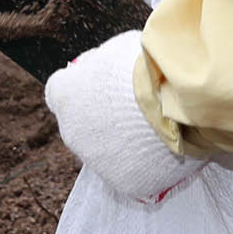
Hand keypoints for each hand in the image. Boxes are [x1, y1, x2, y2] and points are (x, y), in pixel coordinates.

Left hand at [44, 31, 200, 202]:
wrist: (173, 105)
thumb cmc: (143, 69)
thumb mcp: (115, 51)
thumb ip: (101, 63)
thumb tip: (98, 67)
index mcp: (64, 95)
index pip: (59, 91)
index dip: (81, 87)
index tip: (100, 85)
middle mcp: (71, 132)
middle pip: (83, 125)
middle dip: (105, 118)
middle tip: (136, 108)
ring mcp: (96, 161)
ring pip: (107, 151)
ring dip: (124, 142)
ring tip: (158, 127)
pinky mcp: (124, 183)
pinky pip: (133, 172)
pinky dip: (146, 163)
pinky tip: (166, 148)